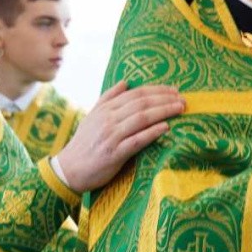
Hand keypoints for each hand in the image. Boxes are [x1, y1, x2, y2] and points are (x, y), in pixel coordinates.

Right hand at [50, 83, 184, 192]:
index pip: (135, 94)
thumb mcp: (92, 117)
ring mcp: (111, 136)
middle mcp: (108, 119)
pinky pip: (137, 140)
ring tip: (180, 109)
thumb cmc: (84, 143)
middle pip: (141, 103)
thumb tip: (125, 82)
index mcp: (105, 109)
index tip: (173, 90)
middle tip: (183, 99)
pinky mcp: (114, 153)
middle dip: (164, 99)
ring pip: (141, 118)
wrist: (69, 169)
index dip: (156, 90)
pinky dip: (152, 132)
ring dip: (163, 111)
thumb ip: (108, 99)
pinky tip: (166, 127)